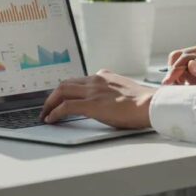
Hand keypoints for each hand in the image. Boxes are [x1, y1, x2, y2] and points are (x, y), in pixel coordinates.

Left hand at [40, 70, 154, 128]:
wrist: (150, 104)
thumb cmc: (143, 102)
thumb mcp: (125, 89)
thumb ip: (113, 90)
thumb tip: (109, 99)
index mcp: (104, 76)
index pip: (78, 80)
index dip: (67, 89)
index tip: (61, 97)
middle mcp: (96, 80)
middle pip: (65, 84)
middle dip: (53, 95)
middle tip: (48, 106)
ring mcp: (92, 92)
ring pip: (62, 92)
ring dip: (50, 103)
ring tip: (45, 113)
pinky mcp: (91, 105)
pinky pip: (66, 107)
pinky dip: (55, 112)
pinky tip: (51, 119)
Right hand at [162, 41, 195, 86]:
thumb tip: (190, 65)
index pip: (185, 57)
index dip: (175, 69)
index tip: (169, 81)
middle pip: (177, 57)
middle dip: (173, 71)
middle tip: (171, 86)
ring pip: (178, 65)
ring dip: (177, 76)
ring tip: (180, 88)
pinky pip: (184, 73)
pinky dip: (181, 80)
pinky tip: (185, 88)